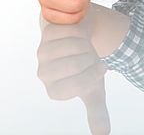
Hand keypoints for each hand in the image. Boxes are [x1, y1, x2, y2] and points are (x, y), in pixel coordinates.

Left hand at [37, 19, 109, 134]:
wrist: (80, 38)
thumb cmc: (87, 65)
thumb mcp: (94, 87)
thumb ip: (96, 111)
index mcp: (55, 90)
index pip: (76, 86)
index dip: (93, 74)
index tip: (100, 68)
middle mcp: (45, 74)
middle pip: (74, 64)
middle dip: (90, 57)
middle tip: (91, 55)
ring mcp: (43, 52)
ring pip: (72, 46)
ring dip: (86, 43)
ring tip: (85, 45)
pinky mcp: (47, 34)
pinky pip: (70, 31)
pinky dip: (80, 31)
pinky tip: (78, 34)